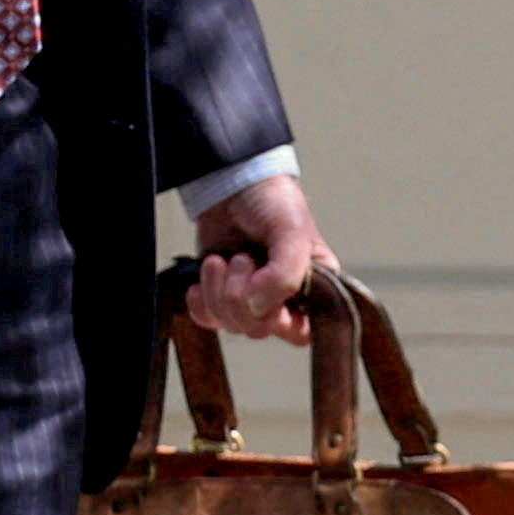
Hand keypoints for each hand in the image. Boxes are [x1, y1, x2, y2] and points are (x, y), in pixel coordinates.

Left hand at [188, 175, 336, 342]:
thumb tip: (258, 309)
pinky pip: (208, 319)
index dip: (279, 321)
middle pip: (259, 329)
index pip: (301, 332)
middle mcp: (282, 298)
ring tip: (222, 259)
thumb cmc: (272, 201)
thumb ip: (286, 274)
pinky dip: (201, 302)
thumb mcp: (291, 231)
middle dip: (241, 296)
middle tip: (242, 259)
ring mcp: (249, 298)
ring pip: (231, 324)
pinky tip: (202, 280)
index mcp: (312, 288)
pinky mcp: (219, 294)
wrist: (232, 182)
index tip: (263, 294)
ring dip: (219, 291)